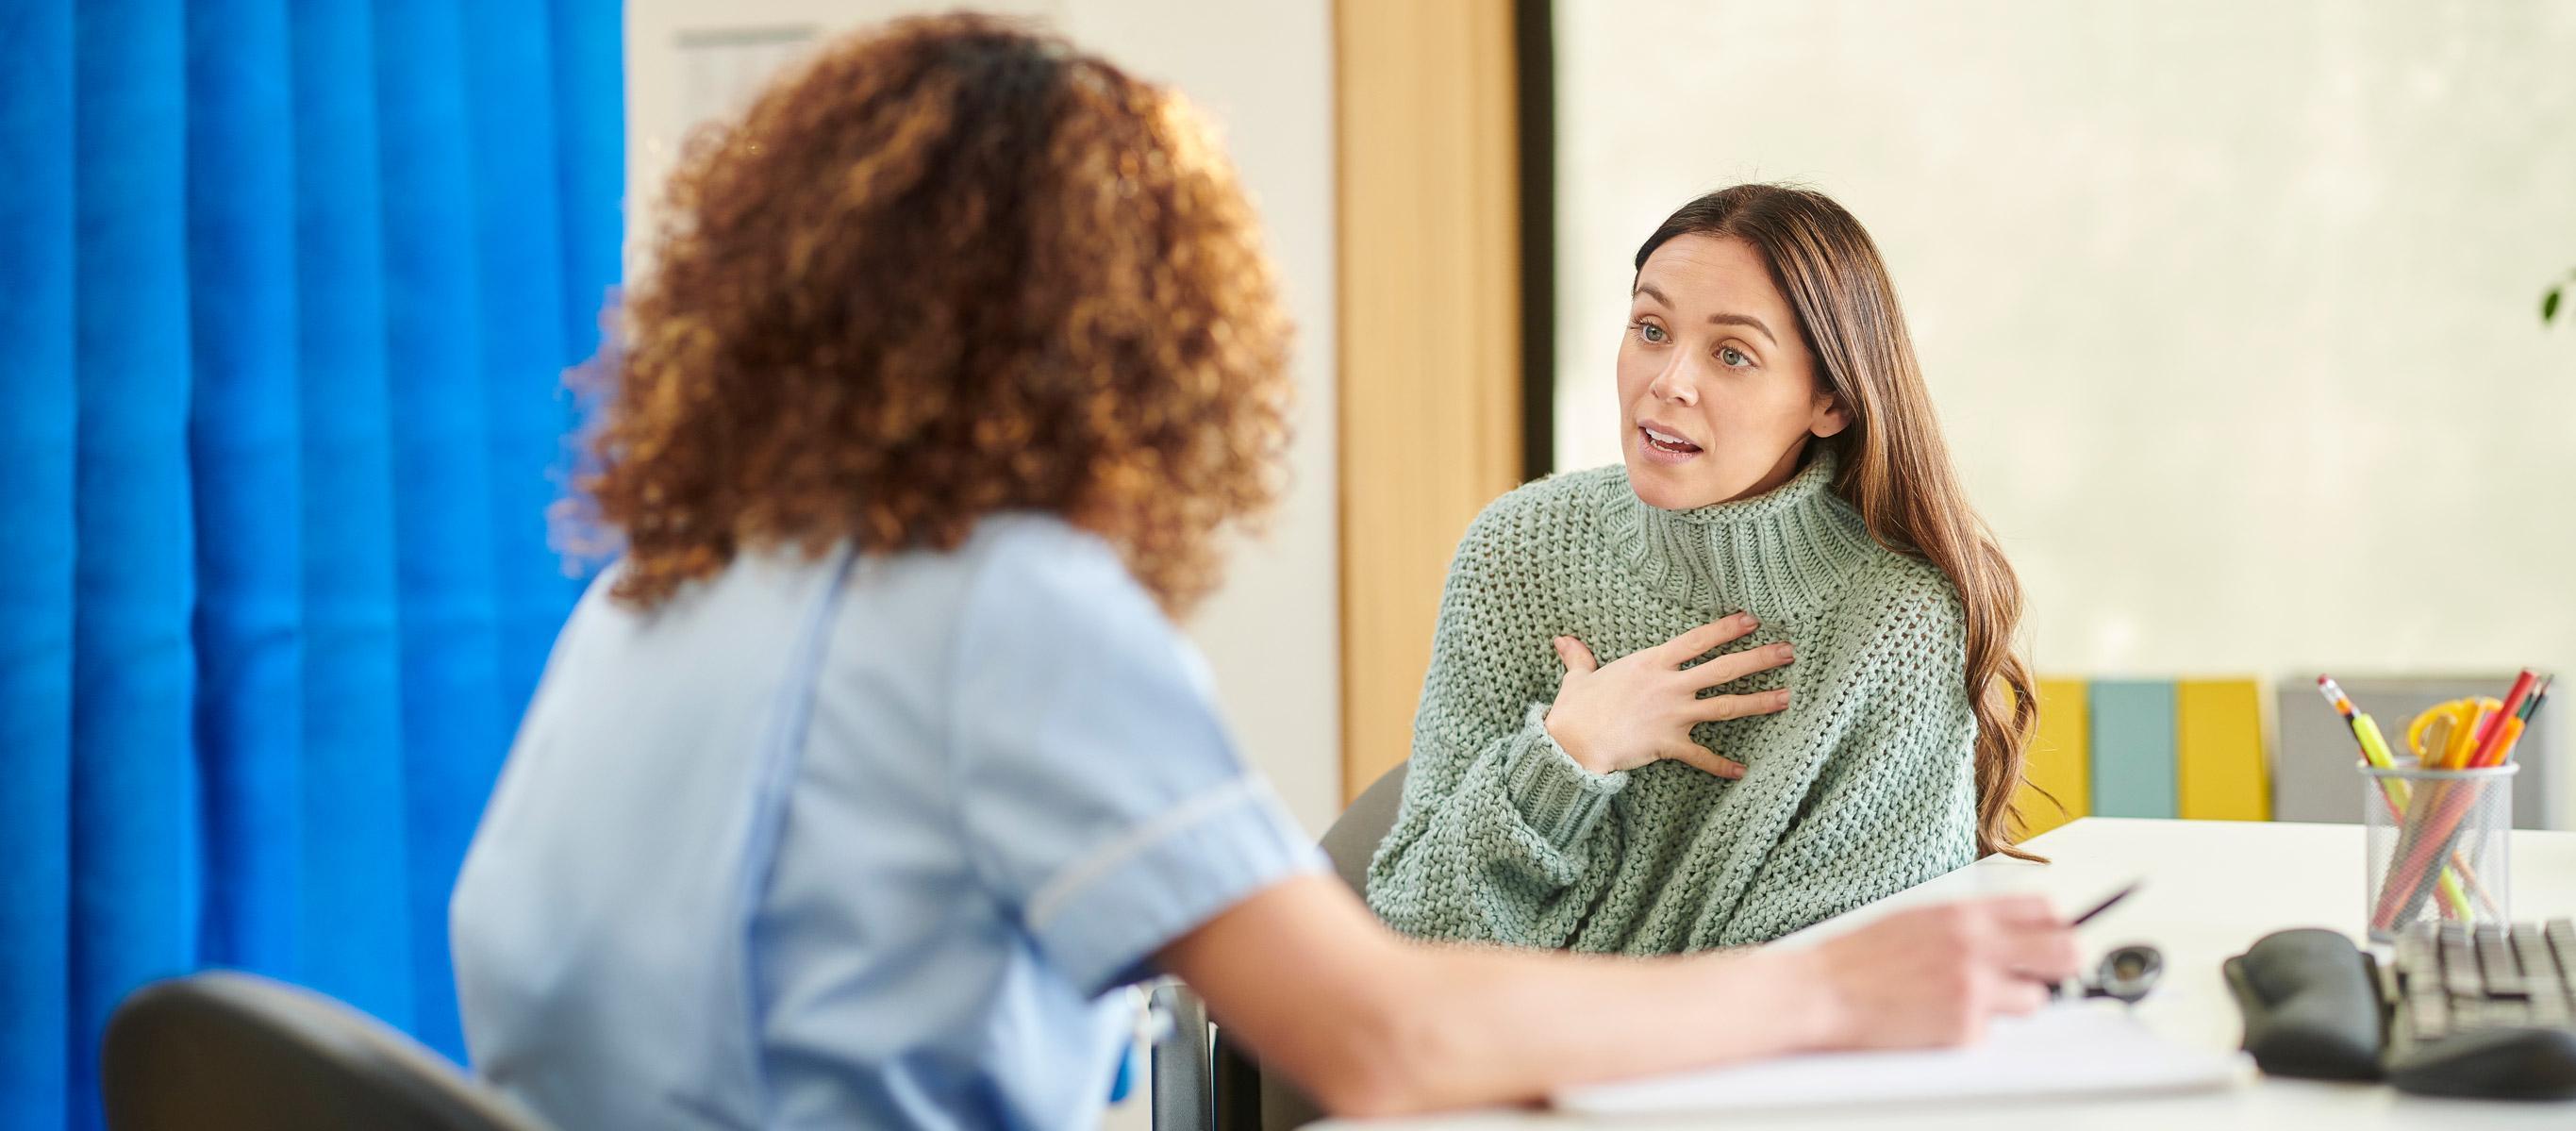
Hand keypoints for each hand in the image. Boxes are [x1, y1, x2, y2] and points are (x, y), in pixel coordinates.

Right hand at [1542, 613, 1792, 777]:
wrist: (1573, 742)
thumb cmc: (1575, 708)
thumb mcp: (1577, 677)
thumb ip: (1578, 658)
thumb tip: (1562, 641)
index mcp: (1651, 663)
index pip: (1698, 640)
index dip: (1727, 628)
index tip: (1753, 620)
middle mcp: (1669, 685)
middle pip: (1724, 668)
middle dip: (1759, 658)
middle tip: (1788, 652)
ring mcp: (1674, 715)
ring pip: (1725, 706)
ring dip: (1758, 702)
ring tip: (1786, 697)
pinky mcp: (1671, 744)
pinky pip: (1702, 756)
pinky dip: (1721, 765)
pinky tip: (1740, 771)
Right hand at [1800, 896, 2083, 1049]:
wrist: (1820, 993)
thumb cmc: (1858, 959)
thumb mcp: (1917, 919)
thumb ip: (1969, 924)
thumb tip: (2015, 932)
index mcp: (1963, 913)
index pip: (2047, 908)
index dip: (2058, 925)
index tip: (2055, 936)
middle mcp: (1975, 946)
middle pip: (2067, 951)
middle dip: (2063, 965)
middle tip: (2045, 974)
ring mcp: (1972, 989)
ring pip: (2035, 1001)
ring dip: (2011, 1005)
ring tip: (1969, 1001)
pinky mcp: (1964, 1029)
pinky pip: (1993, 1034)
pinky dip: (1972, 1032)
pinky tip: (1937, 1021)